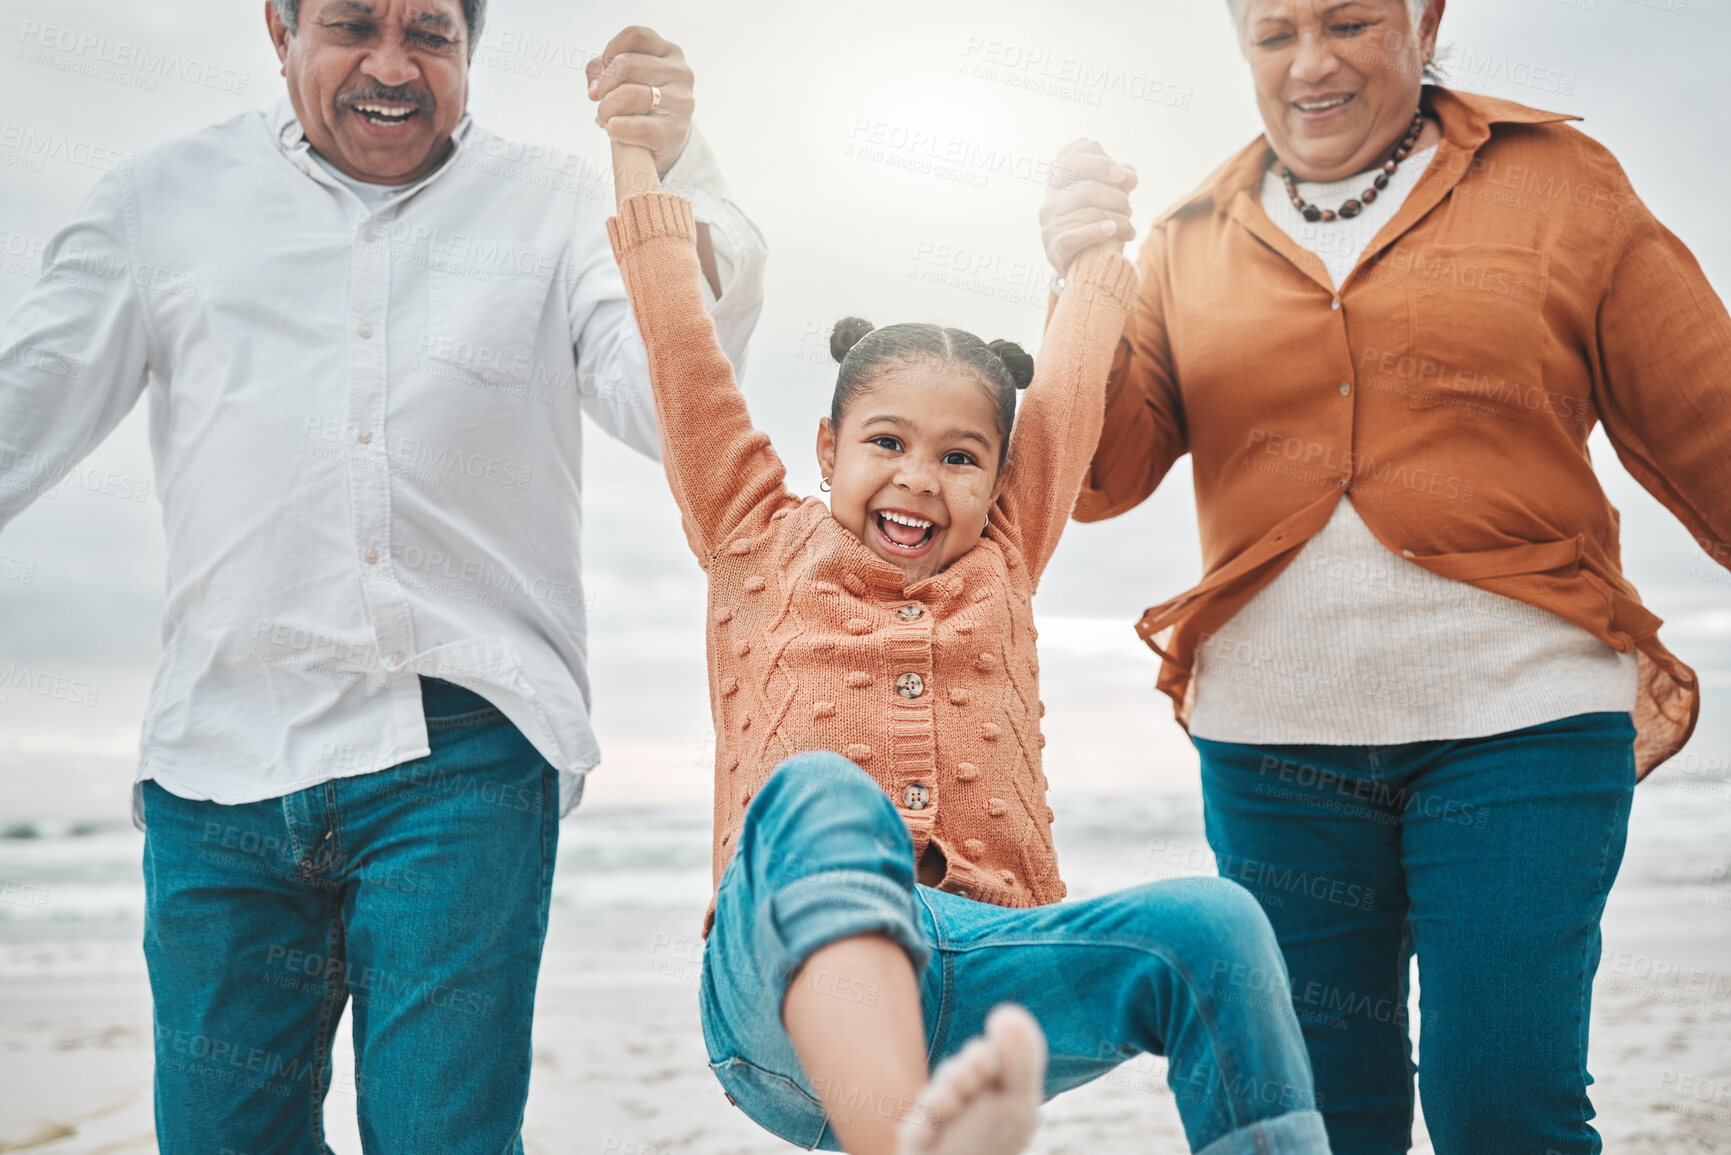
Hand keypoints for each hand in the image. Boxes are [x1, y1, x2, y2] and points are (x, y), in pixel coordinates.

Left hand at [587, 26, 694, 177]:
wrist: (669, 138)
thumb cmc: (645, 101)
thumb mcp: (629, 76)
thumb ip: (602, 70)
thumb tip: (594, 90)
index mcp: (669, 53)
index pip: (635, 35)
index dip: (612, 50)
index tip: (606, 68)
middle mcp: (679, 73)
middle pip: (625, 64)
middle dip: (604, 84)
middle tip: (602, 99)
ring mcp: (680, 102)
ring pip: (627, 95)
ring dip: (605, 109)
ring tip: (604, 118)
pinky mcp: (674, 131)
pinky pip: (635, 126)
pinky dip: (615, 128)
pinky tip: (613, 129)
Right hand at [1040, 140, 1137, 275]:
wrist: (1085, 266)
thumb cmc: (1097, 224)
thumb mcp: (1109, 197)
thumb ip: (1119, 181)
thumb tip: (1128, 176)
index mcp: (1058, 185)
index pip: (1069, 160)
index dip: (1098, 164)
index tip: (1121, 175)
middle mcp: (1050, 202)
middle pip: (1084, 188)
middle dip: (1115, 196)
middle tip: (1128, 206)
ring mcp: (1050, 225)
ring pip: (1088, 213)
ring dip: (1117, 218)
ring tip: (1128, 227)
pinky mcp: (1056, 248)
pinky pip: (1077, 236)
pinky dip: (1098, 231)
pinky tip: (1114, 230)